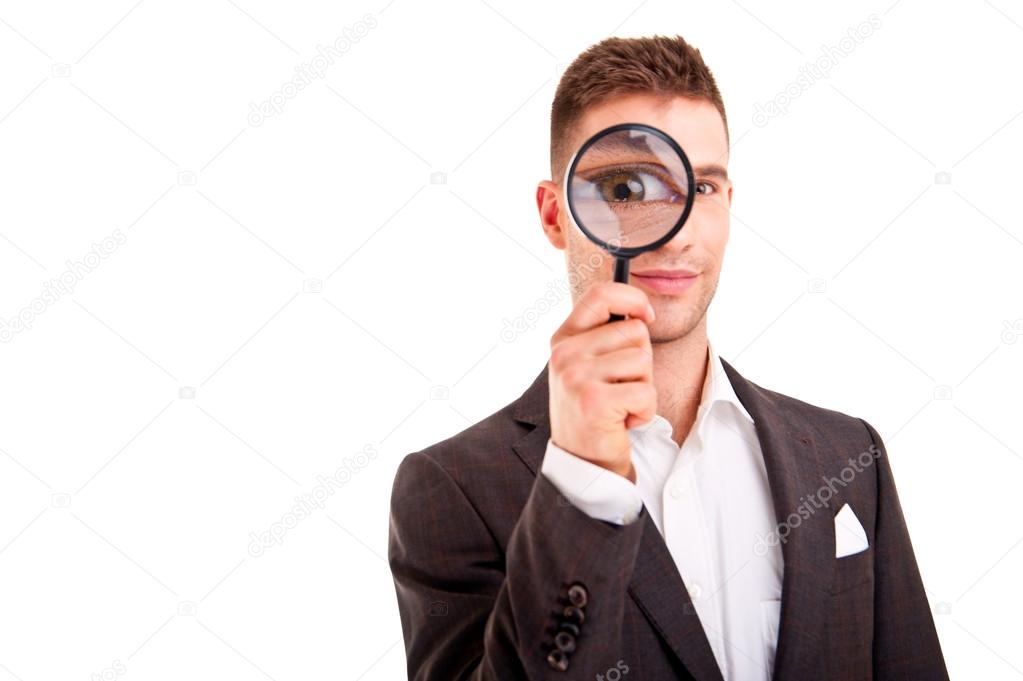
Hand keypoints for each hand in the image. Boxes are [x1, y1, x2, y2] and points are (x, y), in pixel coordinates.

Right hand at [548, 281, 656, 482]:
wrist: (582, 462)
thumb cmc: (594, 410)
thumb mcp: (589, 365)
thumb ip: (606, 335)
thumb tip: (643, 312)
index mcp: (562, 338)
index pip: (601, 293)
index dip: (633, 298)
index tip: (646, 316)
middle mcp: (564, 354)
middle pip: (635, 330)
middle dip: (642, 360)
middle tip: (620, 386)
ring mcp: (575, 376)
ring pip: (643, 360)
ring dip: (644, 387)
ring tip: (621, 404)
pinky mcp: (594, 401)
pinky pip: (645, 391)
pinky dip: (644, 411)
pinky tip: (623, 421)